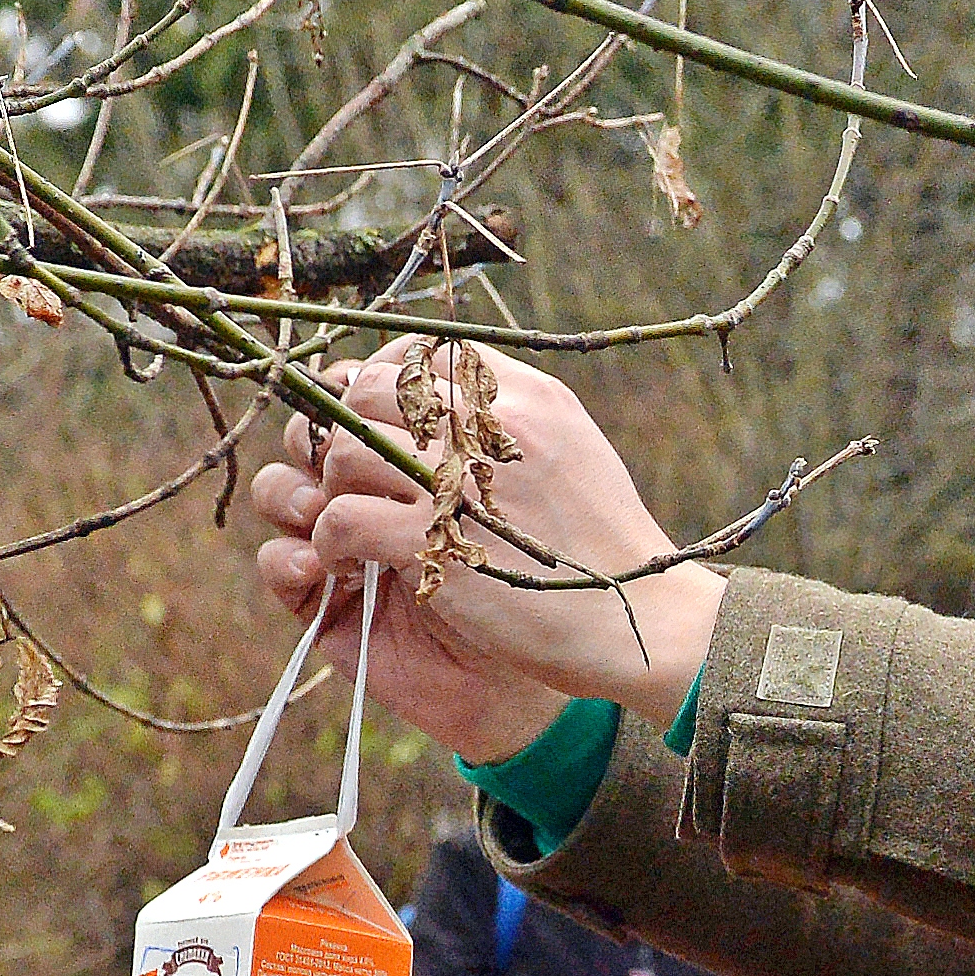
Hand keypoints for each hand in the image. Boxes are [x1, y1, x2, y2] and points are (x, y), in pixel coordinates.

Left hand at [250, 342, 727, 759]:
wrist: (641, 620)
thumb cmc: (607, 551)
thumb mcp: (576, 455)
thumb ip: (516, 421)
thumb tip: (451, 400)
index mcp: (528, 398)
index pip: (425, 355)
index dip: (387, 383)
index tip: (381, 423)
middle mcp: (491, 427)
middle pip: (372, 391)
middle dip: (347, 430)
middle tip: (352, 475)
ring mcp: (459, 482)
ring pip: (347, 450)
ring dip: (334, 488)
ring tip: (349, 523)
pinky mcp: (433, 542)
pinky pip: (343, 517)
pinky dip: (332, 540)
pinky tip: (350, 562)